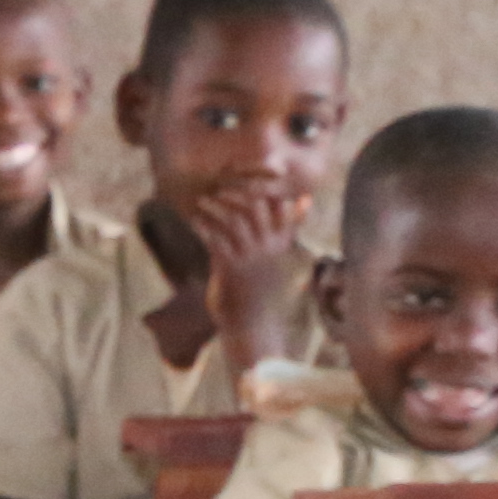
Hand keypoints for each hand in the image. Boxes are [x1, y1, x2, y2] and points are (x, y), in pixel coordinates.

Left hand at [196, 173, 322, 365]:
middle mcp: (269, 246)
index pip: (279, 204)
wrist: (252, 322)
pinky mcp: (231, 268)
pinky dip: (202, 227)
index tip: (245, 176)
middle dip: (237, 191)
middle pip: (256, 206)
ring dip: (216, 207)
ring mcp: (251, 256)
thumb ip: (289, 225)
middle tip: (219, 184)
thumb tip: (305, 198)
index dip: (262, 186)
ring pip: (235, 220)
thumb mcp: (280, 253)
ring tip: (202, 199)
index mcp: (282, 241)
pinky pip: (215, 240)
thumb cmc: (262, 285)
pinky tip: (192, 220)